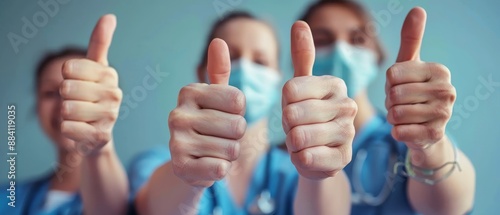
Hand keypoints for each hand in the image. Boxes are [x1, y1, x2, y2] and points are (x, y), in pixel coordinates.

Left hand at [60, 14, 121, 154]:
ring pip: (66, 108)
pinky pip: (68, 127)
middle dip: (65, 96)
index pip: (69, 68)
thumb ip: (100, 42)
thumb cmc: (92, 97)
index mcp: (109, 75)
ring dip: (66, 114)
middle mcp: (114, 94)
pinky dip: (67, 129)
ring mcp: (110, 116)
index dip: (66, 75)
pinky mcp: (102, 137)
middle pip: (67, 88)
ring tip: (79, 116)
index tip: (77, 81)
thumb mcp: (94, 69)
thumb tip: (109, 16)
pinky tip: (80, 129)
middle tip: (77, 101)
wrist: (97, 135)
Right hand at [169, 39, 245, 186]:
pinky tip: (207, 165)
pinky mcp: (180, 167)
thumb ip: (219, 71)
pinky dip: (221, 169)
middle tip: (219, 137)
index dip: (239, 112)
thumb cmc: (209, 126)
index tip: (223, 115)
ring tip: (213, 150)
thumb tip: (219, 41)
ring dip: (229, 154)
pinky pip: (221, 168)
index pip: (239, 100)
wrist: (189, 163)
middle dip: (236, 136)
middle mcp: (177, 114)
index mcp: (188, 92)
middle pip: (237, 126)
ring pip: (232, 149)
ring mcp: (176, 141)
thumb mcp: (215, 98)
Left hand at [283, 21, 355, 179]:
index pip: (290, 89)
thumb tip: (300, 23)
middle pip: (293, 113)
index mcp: (335, 84)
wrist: (315, 155)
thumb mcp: (300, 87)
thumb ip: (301, 56)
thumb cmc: (305, 117)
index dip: (284, 102)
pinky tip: (308, 156)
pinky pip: (306, 158)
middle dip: (286, 125)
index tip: (294, 107)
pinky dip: (299, 159)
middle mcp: (347, 105)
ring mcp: (348, 134)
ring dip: (292, 143)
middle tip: (296, 128)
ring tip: (302, 142)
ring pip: (299, 136)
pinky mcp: (343, 159)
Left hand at [385, 7, 455, 149]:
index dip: (389, 83)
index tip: (401, 87)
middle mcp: (447, 91)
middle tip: (401, 104)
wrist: (425, 132)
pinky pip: (399, 131)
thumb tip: (417, 9)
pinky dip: (396, 132)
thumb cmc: (412, 92)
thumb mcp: (409, 66)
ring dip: (392, 117)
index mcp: (439, 71)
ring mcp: (444, 115)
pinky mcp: (435, 136)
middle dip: (390, 101)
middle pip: (394, 93)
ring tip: (405, 116)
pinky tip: (407, 130)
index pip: (392, 73)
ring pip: (395, 113)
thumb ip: (411, 40)